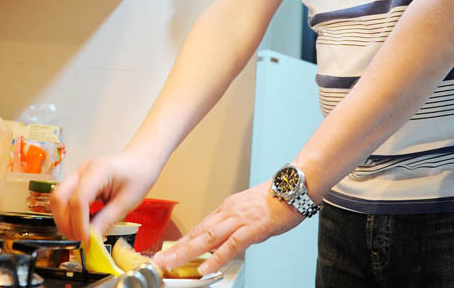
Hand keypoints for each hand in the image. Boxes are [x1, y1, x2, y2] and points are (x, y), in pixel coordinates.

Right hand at [50, 151, 160, 240]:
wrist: (140, 162)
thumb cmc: (138, 177)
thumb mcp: (127, 203)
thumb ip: (107, 221)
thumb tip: (91, 240)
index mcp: (98, 171)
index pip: (78, 200)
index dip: (79, 224)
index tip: (86, 241)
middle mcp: (82, 170)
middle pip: (58, 198)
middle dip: (64, 222)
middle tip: (79, 239)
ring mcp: (77, 174)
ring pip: (57, 198)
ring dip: (64, 219)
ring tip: (80, 234)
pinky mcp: (77, 181)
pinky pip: (64, 198)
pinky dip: (68, 214)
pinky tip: (82, 224)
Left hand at [151, 181, 303, 274]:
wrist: (293, 187)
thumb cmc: (277, 199)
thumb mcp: (249, 210)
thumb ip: (236, 225)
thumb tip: (228, 240)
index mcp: (227, 208)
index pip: (200, 227)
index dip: (183, 241)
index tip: (168, 251)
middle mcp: (228, 213)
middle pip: (197, 233)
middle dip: (176, 248)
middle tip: (160, 260)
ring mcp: (239, 220)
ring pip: (207, 238)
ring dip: (187, 252)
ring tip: (171, 263)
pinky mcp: (252, 228)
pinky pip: (231, 245)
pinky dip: (216, 258)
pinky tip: (205, 267)